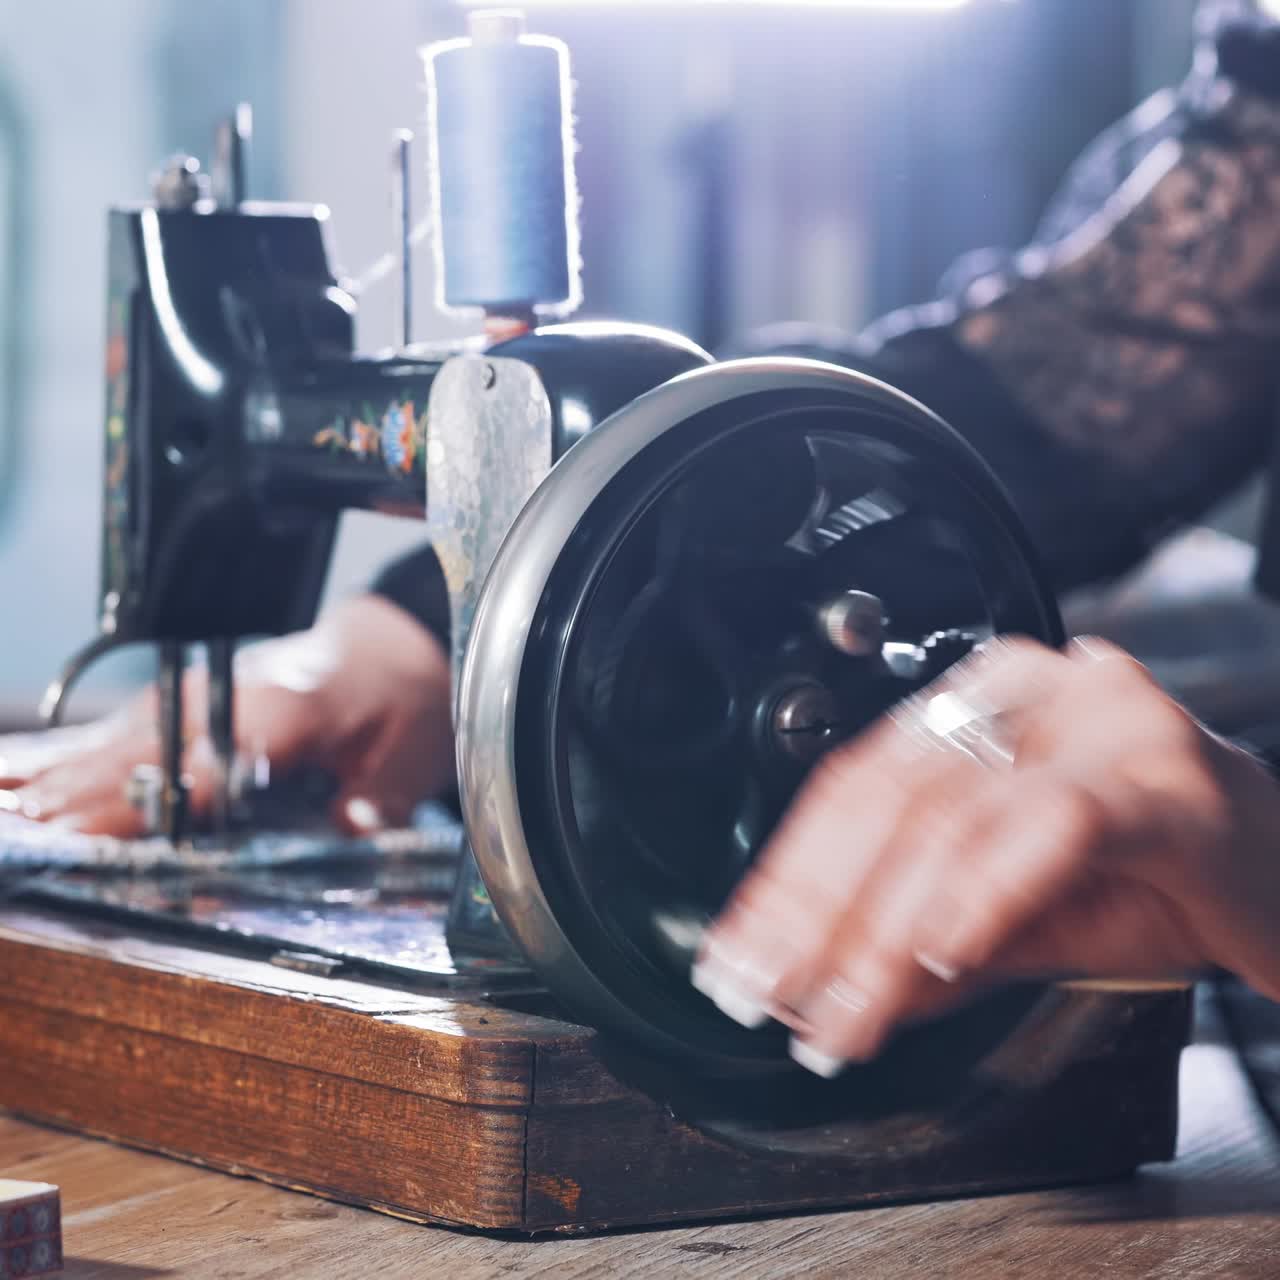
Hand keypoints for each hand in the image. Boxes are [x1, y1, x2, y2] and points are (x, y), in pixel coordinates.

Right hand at [0, 595, 454, 836]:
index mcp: (290, 706)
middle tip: (30, 832)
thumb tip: (350, 831)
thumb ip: (377, 799)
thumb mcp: (410, 755)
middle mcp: (236, 693)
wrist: (396, 644)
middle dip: (85, 791)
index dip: (149, 800)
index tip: (95, 830)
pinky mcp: (199, 697)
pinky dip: (78, 749)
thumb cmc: (403, 699)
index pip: (206, 762)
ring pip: (124, 732)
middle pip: (147, 745)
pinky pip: (129, 723)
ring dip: (67, 771)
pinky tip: (32, 771)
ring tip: (16, 807)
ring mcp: (211, 691)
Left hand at [692, 637, 1279, 1076]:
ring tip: (840, 1009)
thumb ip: (926, 945)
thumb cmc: (1159, 879)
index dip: (788, 874)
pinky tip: (932, 956)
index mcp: (980, 704)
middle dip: (815, 910)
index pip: (853, 783)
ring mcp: (1096, 725)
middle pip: (885, 796)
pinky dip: (979, 895)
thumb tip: (826, 990)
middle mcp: (1028, 694)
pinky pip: (1046, 827)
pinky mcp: (1161, 779)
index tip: (742, 951)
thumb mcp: (1018, 916)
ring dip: (879, 931)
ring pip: (949, 817)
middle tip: (772, 995)